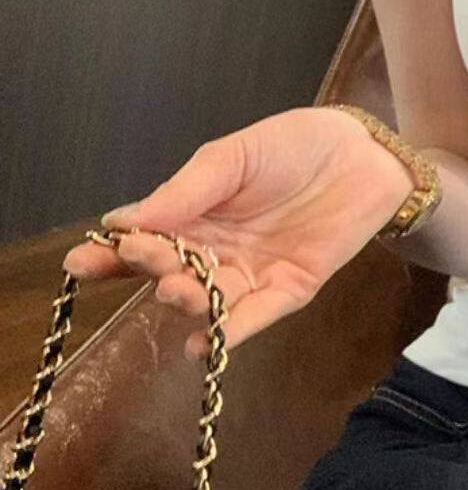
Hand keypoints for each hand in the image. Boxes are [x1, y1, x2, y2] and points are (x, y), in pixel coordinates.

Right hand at [62, 106, 411, 360]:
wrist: (363, 152)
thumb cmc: (295, 146)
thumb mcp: (234, 156)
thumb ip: (187, 189)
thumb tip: (123, 220)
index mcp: (194, 214)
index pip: (144, 240)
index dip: (113, 253)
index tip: (82, 260)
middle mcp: (215, 250)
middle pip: (170, 272)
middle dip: (150, 270)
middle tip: (141, 259)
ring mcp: (250, 273)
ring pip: (208, 298)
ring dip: (188, 300)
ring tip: (175, 289)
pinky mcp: (289, 289)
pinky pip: (255, 317)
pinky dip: (228, 334)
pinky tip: (200, 343)